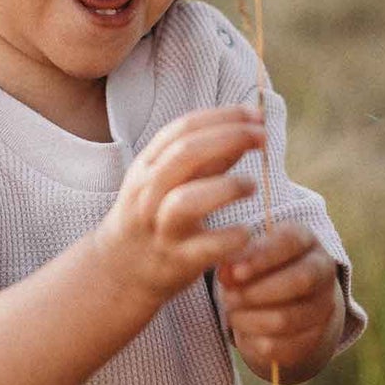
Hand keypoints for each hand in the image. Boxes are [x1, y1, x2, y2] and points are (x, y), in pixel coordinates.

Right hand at [95, 107, 264, 305]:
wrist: (120, 270)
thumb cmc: (154, 216)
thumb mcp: (168, 180)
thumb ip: (204, 158)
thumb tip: (245, 131)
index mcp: (148, 166)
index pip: (184, 129)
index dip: (223, 117)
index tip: (256, 115)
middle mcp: (149, 193)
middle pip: (185, 154)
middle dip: (229, 138)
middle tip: (263, 138)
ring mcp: (161, 228)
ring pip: (187, 200)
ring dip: (227, 187)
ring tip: (252, 186)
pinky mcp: (177, 261)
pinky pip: (206, 247)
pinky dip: (231, 237)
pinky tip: (247, 232)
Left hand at [217, 222, 343, 380]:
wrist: (287, 301)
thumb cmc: (261, 269)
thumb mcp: (249, 257)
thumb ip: (236, 261)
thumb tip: (227, 274)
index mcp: (306, 240)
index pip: (289, 243)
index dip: (261, 258)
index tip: (233, 272)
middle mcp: (324, 271)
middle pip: (299, 280)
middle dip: (256, 292)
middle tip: (227, 298)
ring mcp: (324, 306)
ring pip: (286, 318)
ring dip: (250, 319)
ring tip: (232, 313)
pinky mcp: (315, 338)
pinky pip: (282, 346)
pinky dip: (255, 340)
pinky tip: (245, 329)